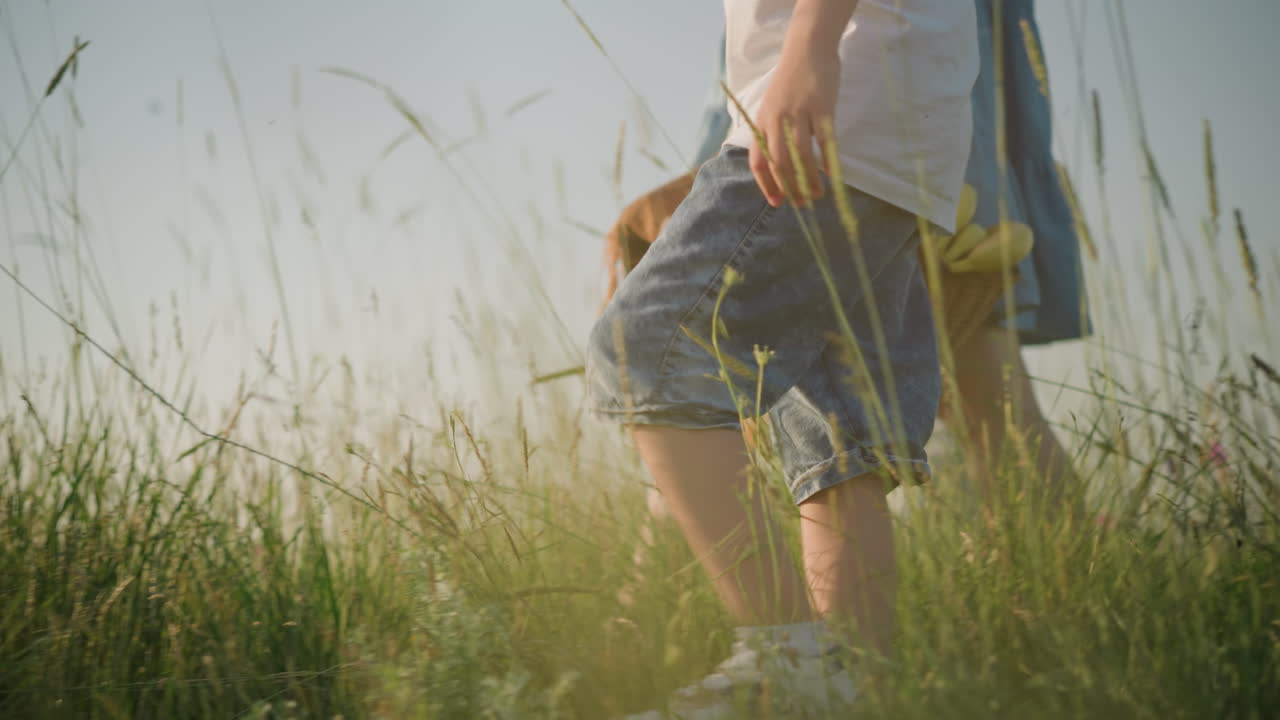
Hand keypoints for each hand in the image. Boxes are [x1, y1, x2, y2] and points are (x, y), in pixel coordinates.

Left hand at [748, 39, 840, 206]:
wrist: (807, 49)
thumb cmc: (790, 81)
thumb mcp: (773, 108)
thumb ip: (774, 134)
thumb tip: (782, 167)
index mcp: (762, 122)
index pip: (759, 161)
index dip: (767, 185)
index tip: (778, 202)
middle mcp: (777, 121)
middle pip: (780, 163)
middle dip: (790, 188)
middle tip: (801, 204)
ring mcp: (799, 114)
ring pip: (802, 156)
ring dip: (810, 180)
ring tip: (817, 195)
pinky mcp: (821, 107)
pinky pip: (824, 140)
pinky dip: (828, 160)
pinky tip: (832, 175)